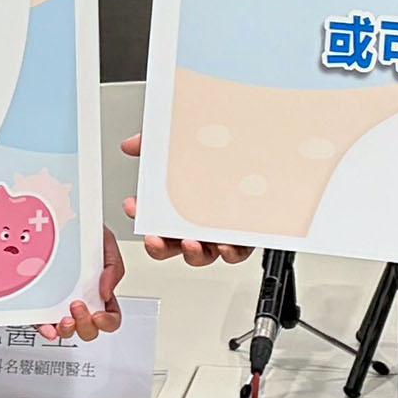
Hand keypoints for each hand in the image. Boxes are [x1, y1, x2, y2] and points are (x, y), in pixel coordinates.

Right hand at [117, 134, 254, 266]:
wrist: (265, 149)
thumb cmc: (223, 152)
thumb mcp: (185, 143)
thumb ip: (157, 144)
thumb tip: (131, 144)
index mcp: (179, 207)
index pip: (152, 218)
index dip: (140, 216)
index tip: (133, 206)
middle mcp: (197, 224)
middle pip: (171, 245)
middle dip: (159, 245)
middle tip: (154, 238)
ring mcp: (220, 232)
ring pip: (202, 254)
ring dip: (193, 253)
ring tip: (190, 243)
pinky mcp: (247, 236)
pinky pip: (237, 252)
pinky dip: (230, 252)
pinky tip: (226, 244)